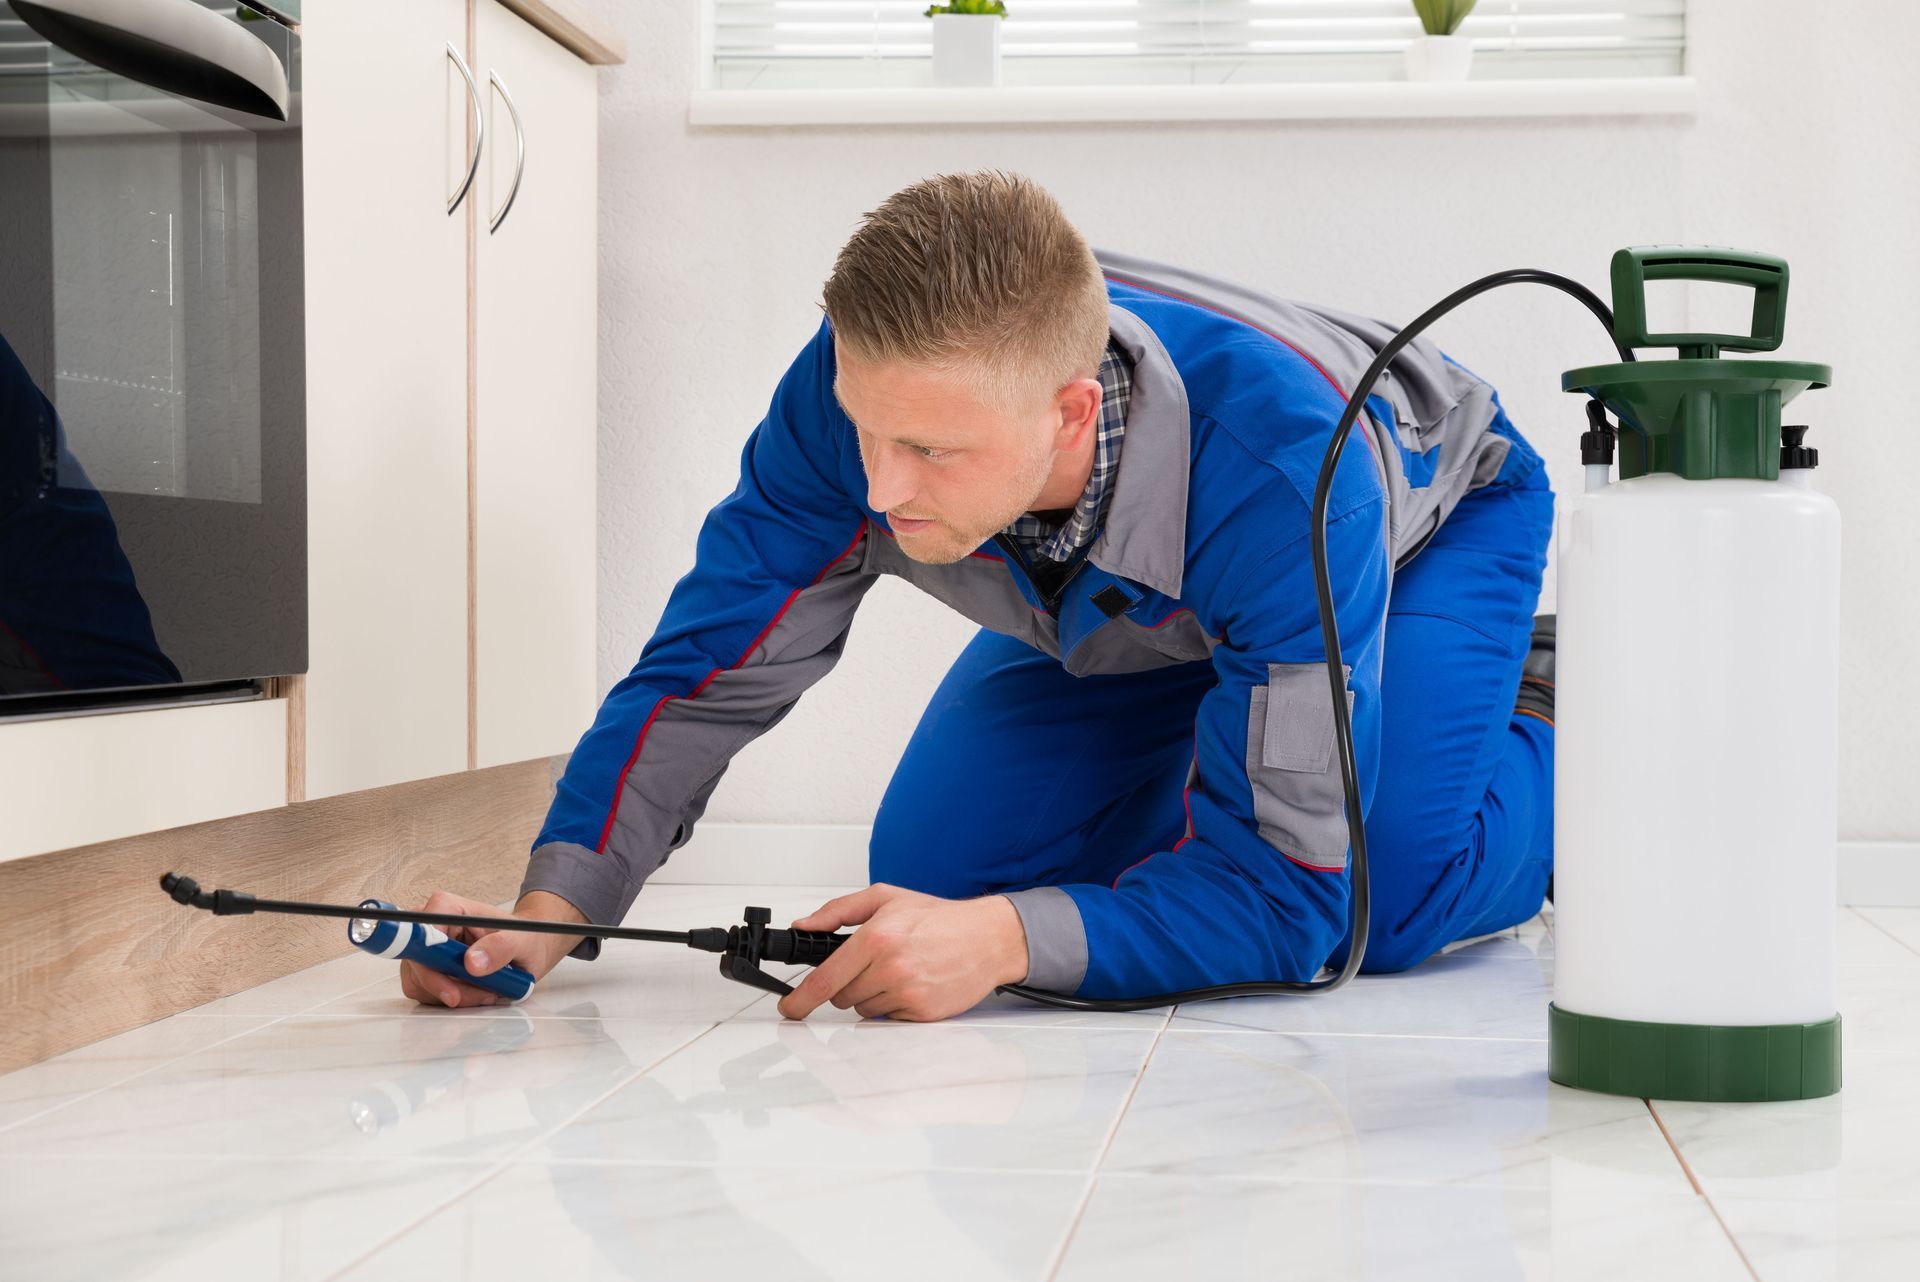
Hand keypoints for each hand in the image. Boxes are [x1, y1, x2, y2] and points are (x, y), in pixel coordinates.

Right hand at [398, 889, 587, 1008]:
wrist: (530, 947)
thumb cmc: (525, 937)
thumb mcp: (522, 941)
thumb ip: (500, 948)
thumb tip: (472, 963)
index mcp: (450, 909)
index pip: (421, 930)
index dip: (427, 956)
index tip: (447, 980)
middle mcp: (433, 927)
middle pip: (416, 962)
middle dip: (446, 984)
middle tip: (480, 993)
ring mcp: (428, 950)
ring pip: (419, 982)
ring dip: (453, 994)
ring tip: (486, 991)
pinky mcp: (430, 970)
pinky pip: (426, 993)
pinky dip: (452, 998)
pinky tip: (477, 993)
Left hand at [775, 883, 1029, 1022]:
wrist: (988, 937)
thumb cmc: (939, 918)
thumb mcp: (885, 898)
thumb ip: (838, 911)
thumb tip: (805, 925)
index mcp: (876, 938)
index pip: (825, 979)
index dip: (801, 1000)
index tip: (789, 1009)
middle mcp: (890, 968)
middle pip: (841, 996)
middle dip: (848, 983)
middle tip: (874, 963)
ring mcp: (907, 994)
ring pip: (864, 1009)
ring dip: (872, 994)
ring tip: (900, 969)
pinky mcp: (922, 1014)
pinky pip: (889, 1019)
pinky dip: (894, 1005)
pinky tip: (914, 983)